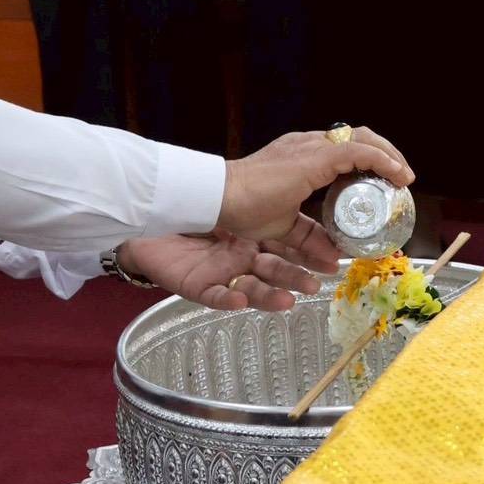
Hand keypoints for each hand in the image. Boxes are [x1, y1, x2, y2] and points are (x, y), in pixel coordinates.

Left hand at [117, 220, 341, 311]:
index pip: (289, 247)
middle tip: (317, 287)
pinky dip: (226, 298)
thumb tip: (314, 182)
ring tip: (289, 301)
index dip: (311, 256)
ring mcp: (220, 274)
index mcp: (255, 235)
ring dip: (269, 296)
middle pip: (274, 272)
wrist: (148, 207)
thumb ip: (275, 198)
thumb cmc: (194, 203)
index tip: (334, 262)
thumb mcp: (241, 202)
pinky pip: (213, 295)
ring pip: (250, 288)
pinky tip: (239, 299)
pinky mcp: (195, 285)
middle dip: (295, 280)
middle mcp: (241, 258)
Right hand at [217, 126, 413, 244]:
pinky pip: (358, 152)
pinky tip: (396, 175)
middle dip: (385, 154)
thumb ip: (309, 239)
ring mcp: (310, 147)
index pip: (344, 147)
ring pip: (362, 138)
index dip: (370, 159)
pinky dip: (381, 160)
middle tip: (400, 177)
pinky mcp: (313, 158)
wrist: (219, 198)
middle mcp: (308, 145)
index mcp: (302, 157)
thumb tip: (332, 258)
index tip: (388, 179)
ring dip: (388, 155)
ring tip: (403, 176)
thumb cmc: (241, 209)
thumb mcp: (285, 228)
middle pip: (359, 136)